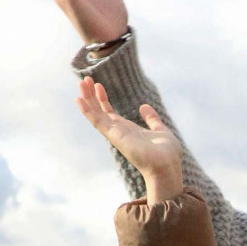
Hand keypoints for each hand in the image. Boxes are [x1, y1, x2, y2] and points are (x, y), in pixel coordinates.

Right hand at [77, 77, 183, 203]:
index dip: (102, 99)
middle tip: (84, 79)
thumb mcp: (160, 130)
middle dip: (92, 96)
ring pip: (96, 114)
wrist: (167, 166)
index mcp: (128, 130)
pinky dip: (88, 111)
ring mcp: (116, 134)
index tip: (98, 84)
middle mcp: (119, 132)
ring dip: (88, 98)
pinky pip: (97, 122)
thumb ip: (152, 119)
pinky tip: (79, 99)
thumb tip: (143, 106)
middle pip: (100, 111)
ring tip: (81, 82)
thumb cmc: (166, 154)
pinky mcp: (115, 136)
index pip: (110, 113)